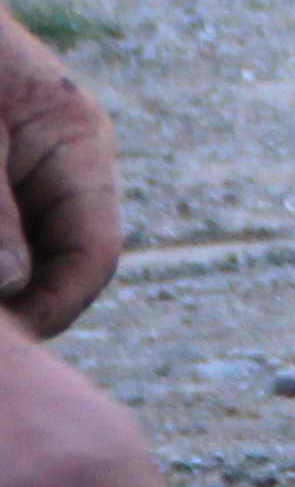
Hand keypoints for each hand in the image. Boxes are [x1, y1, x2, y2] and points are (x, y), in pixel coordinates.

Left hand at [0, 8, 123, 340]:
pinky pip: (3, 236)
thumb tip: (13, 287)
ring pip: (23, 256)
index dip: (48, 309)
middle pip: (58, 266)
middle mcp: (66, 165)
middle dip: (15, 298)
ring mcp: (27, 171)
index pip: (93, 257)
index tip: (0, 340)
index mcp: (81, 146)